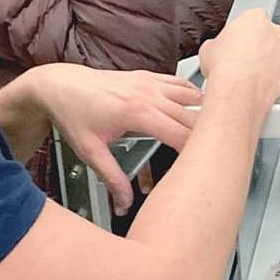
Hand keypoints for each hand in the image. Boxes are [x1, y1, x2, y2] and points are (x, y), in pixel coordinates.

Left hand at [29, 66, 203, 214]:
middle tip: (221, 152)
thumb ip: (112, 178)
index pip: (181, 134)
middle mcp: (148, 93)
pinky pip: (180, 83)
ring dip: (205, 111)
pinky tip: (200, 106)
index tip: (208, 165)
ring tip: (218, 130)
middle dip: (208, 134)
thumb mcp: (90, 151)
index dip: (197, 151)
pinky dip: (194, 94)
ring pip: (192, 95)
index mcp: (137, 112)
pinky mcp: (147, 77)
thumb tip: (125, 202)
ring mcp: (149, 82)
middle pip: (193, 115)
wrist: (58, 85)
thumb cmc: (72, 114)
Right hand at [197, 9, 279, 104]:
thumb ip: (219, 43)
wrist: (238, 90)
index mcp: (255, 18)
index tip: (240, 42)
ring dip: (272, 61)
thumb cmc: (225, 68)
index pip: (252, 19)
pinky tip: (267, 82)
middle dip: (261, 46)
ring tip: (256, 74)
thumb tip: (216, 49)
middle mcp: (275, 30)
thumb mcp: (209, 48)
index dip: (244, 32)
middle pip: (269, 35)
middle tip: (246, 59)